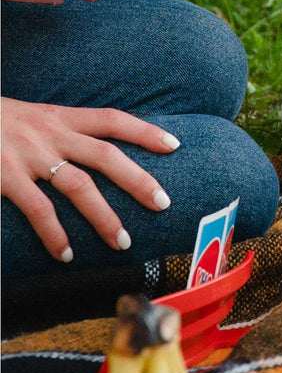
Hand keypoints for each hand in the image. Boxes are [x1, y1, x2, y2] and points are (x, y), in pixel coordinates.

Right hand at [0, 98, 178, 263]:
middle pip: (105, 154)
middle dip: (137, 179)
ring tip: (123, 241)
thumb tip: (95, 156)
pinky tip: (67, 254)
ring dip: (103, 215)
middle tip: (164, 203)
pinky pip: (38, 209)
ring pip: (78, 185)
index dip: (144, 130)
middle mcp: (50, 134)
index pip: (112, 119)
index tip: (174, 144)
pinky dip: (54, 234)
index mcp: (60, 117)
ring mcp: (29, 156)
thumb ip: (61, 133)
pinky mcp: (6, 176)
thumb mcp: (32, 118)